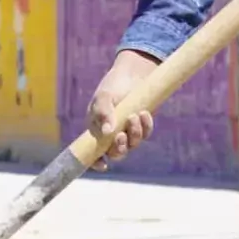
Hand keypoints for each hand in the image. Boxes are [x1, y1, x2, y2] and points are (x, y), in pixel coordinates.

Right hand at [86, 50, 158, 169]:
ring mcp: (127, 131)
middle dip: (120, 147)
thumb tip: (108, 132)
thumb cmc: (113, 86)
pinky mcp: (142, 126)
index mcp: (96, 129)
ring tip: (134, 115)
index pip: (93, 152)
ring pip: (132, 144)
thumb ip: (103, 112)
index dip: (96, 162)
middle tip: (121, 134)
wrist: (132, 74)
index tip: (103, 165)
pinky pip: (145, 133)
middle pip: (116, 153)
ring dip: (134, 133)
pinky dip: (145, 126)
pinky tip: (143, 112)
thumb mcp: (104, 97)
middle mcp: (111, 135)